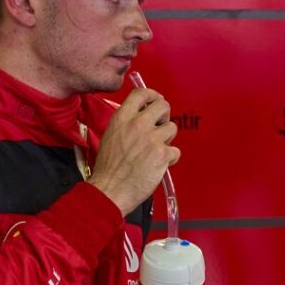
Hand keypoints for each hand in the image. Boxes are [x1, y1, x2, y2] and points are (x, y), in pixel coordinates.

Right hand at [87, 87, 178, 213]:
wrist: (110, 190)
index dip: (153, 95)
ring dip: (167, 139)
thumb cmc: (108, 169)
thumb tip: (140, 117)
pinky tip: (158, 165)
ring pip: (173, 128)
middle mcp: (137, 124)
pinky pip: (175, 151)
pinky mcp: (162, 154)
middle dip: (164, 116)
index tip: (156, 100)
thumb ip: (126, 123)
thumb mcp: (110, 136)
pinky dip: (169, 159)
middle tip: (160, 127)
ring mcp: (151, 139)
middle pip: (163, 105)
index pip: (141, 93)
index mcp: (122, 118)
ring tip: (156, 150)